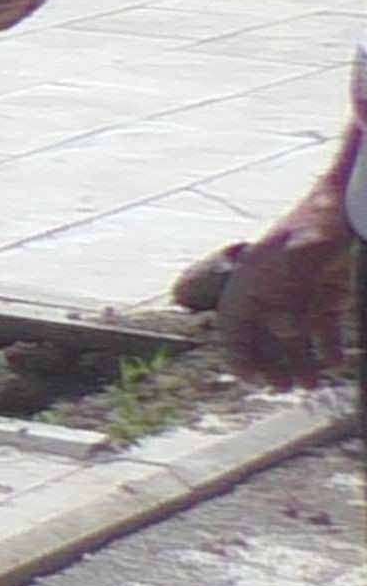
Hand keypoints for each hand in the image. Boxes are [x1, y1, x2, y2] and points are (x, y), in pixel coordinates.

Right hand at [214, 202, 356, 389]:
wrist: (351, 199)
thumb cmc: (321, 220)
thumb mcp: (302, 255)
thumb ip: (289, 293)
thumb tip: (283, 331)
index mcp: (253, 278)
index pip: (233, 322)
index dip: (237, 351)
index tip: (249, 378)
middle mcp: (272, 286)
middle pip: (261, 333)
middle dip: (269, 362)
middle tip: (282, 386)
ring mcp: (300, 288)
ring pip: (293, 333)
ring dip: (298, 360)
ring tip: (309, 384)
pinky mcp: (328, 289)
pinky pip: (322, 324)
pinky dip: (327, 344)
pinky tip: (334, 361)